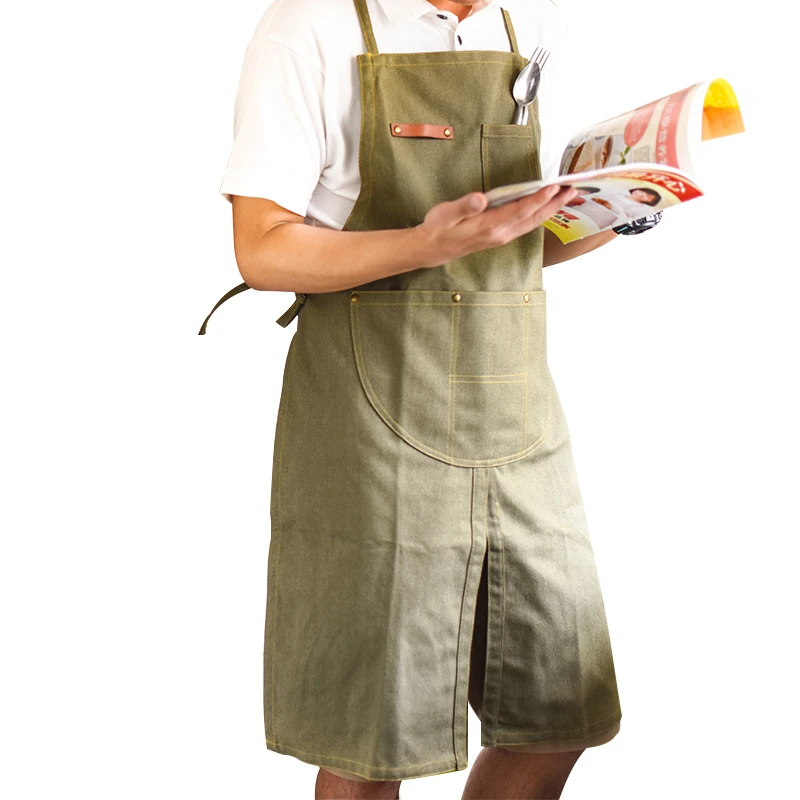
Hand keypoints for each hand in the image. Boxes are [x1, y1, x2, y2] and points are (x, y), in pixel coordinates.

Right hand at [414, 185, 578, 266]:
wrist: (433, 249)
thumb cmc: (439, 228)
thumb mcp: (446, 214)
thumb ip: (464, 206)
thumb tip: (480, 199)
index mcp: (489, 227)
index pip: (519, 211)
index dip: (537, 199)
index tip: (553, 187)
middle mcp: (500, 234)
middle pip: (533, 218)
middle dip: (553, 203)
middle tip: (572, 188)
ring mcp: (502, 236)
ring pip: (532, 222)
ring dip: (550, 209)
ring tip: (566, 195)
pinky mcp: (501, 236)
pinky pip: (526, 224)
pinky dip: (539, 214)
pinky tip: (546, 206)